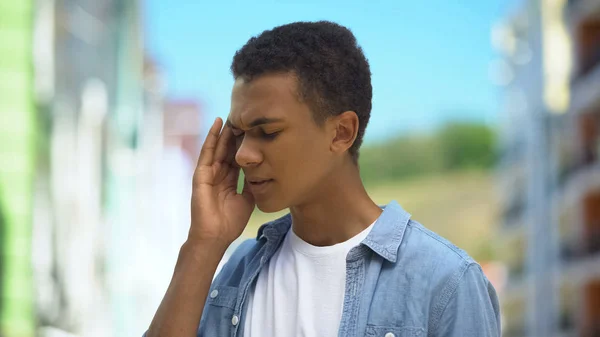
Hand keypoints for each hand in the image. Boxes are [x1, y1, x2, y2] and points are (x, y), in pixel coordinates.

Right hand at [188, 117, 254, 244]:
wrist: (216, 236)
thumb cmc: (230, 221)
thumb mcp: (248, 198)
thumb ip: (253, 183)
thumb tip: (263, 168)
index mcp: (230, 179)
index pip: (239, 156)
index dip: (246, 143)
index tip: (256, 128)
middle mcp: (219, 173)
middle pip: (229, 147)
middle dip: (236, 132)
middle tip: (246, 114)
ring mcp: (209, 172)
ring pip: (219, 146)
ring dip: (225, 130)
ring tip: (233, 113)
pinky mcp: (201, 174)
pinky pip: (207, 152)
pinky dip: (212, 137)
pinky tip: (218, 124)